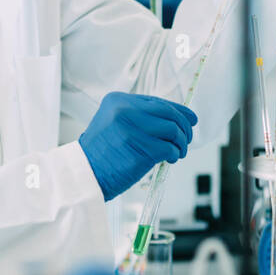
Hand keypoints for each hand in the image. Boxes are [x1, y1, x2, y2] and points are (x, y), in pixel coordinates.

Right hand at [77, 92, 195, 201]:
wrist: (84, 174)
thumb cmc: (101, 153)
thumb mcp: (113, 123)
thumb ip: (138, 116)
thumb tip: (174, 117)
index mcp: (118, 100)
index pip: (157, 101)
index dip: (178, 110)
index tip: (191, 119)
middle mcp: (126, 110)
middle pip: (169, 113)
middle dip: (184, 127)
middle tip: (186, 139)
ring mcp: (134, 129)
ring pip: (174, 130)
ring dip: (181, 143)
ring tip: (176, 152)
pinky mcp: (143, 149)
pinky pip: (170, 148)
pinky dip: (174, 154)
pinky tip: (169, 159)